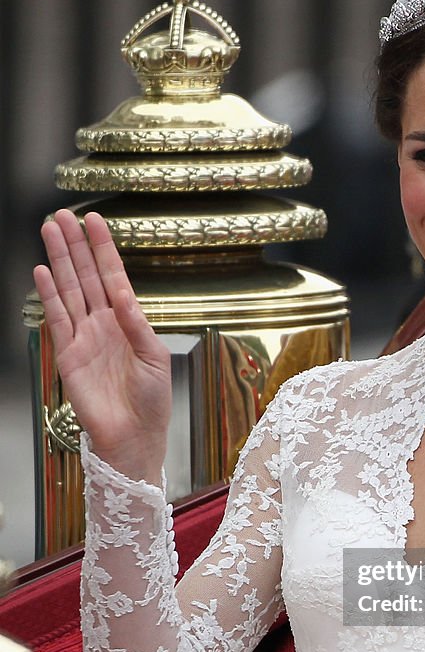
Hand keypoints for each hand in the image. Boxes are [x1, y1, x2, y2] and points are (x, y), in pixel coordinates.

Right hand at [34, 210, 170, 482]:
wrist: (133, 436)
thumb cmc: (152, 402)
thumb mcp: (155, 358)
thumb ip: (138, 325)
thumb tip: (125, 295)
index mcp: (130, 322)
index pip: (114, 276)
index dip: (104, 248)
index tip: (95, 221)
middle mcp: (105, 324)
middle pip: (86, 276)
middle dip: (75, 245)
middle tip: (63, 215)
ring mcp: (84, 336)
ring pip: (70, 289)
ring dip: (60, 260)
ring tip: (50, 230)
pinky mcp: (68, 353)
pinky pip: (56, 318)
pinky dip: (49, 294)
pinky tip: (43, 271)